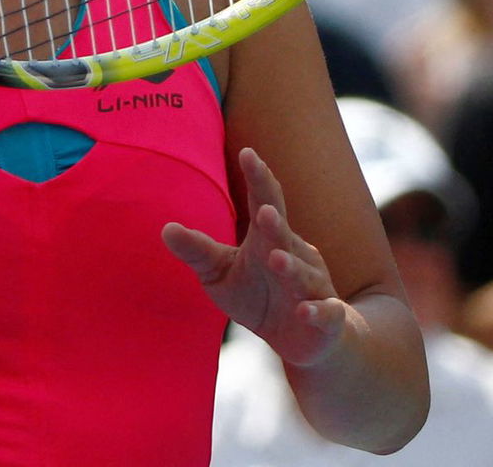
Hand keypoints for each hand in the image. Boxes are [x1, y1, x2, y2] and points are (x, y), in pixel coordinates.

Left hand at [162, 147, 347, 366]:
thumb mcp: (220, 274)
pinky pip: (326, 313)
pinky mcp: (327, 319)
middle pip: (285, 233)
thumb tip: (165, 228)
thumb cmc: (259, 298)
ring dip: (292, 267)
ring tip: (276, 259)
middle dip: (275, 221)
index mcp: (269, 239)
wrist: (305, 340)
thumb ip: (198, 251)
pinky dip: (319, 311)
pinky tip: (306, 310)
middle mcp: (296, 255)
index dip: (258, 179)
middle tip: (264, 209)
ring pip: (304, 273)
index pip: (264, 202)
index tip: (248, 153)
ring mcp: (315, 287)